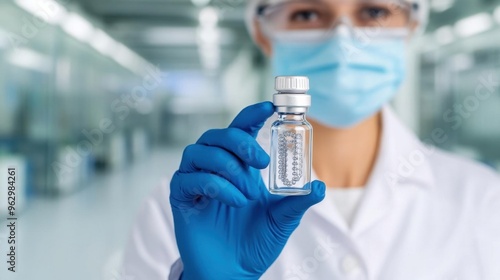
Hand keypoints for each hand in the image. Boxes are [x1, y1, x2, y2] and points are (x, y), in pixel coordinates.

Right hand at [170, 102, 325, 279]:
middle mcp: (216, 168)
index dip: (252, 114)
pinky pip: (190, 178)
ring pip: (200, 151)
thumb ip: (297, 202)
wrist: (233, 272)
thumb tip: (319, 187)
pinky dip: (215, 185)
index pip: (241, 130)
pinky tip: (233, 201)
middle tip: (261, 162)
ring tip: (246, 193)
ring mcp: (196, 181)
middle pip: (218, 134)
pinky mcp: (182, 197)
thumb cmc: (255, 244)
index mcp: (240, 167)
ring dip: (227, 167)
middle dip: (240, 142)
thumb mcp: (281, 220)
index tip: (270, 106)